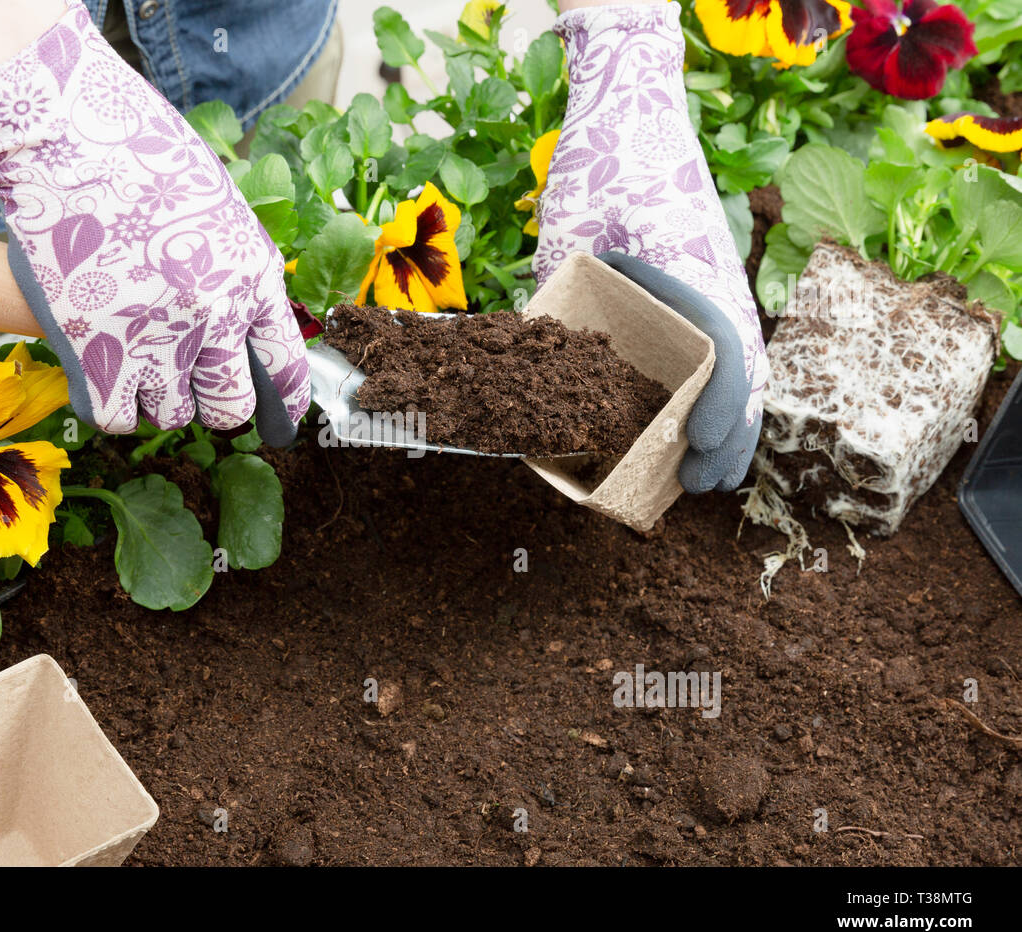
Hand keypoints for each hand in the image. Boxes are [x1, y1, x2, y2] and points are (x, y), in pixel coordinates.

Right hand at [0, 1, 309, 440]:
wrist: (66, 133)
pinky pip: (115, 415)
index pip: (285, 364)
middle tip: (189, 387)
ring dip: (155, 397)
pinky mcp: (99, 351)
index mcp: (254, 278)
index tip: (280, 422)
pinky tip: (100, 376)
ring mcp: (159, 338)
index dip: (284, 401)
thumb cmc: (137, 154)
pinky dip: (109, 403)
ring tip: (134, 360)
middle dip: (213, 403)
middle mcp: (218, 316)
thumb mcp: (216, 207)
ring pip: (172, 413)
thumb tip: (233, 326)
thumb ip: (233, 271)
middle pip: (230, 404)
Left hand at [533, 3, 765, 492]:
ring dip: (730, 424)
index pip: (726, 343)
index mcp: (692, 266)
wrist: (630, 117)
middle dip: (728, 434)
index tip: (695, 440)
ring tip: (706, 476)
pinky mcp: (704, 291)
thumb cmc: (599, 169)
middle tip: (698, 483)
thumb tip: (516, 374)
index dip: (720, 399)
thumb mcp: (564, 234)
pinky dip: (722, 397)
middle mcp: (716, 280)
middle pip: (746, 369)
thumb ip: (547, 299)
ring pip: (743, 367)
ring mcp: (716, 285)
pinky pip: (726, 352)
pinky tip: (701, 433)